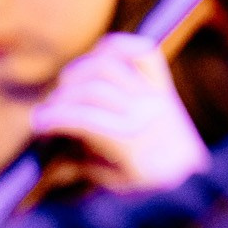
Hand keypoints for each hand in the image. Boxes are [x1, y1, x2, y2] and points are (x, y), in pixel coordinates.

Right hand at [30, 34, 211, 191]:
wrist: (189, 172)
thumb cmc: (140, 179)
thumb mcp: (109, 180)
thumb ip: (78, 160)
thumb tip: (45, 130)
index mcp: (135, 147)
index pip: (87, 121)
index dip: (56, 118)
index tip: (38, 122)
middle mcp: (149, 116)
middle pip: (91, 91)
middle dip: (61, 100)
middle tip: (49, 110)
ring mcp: (157, 96)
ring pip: (106, 66)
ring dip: (79, 72)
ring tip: (68, 87)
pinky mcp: (162, 82)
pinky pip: (142, 51)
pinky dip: (116, 46)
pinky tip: (97, 56)